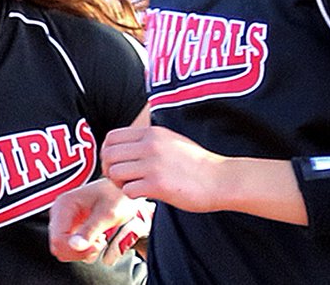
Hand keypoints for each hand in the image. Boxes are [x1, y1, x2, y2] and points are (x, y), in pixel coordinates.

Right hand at [48, 178, 137, 263]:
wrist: (122, 189)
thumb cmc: (116, 196)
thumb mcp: (107, 214)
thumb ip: (90, 230)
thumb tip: (74, 246)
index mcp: (64, 204)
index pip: (58, 239)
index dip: (76, 250)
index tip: (97, 246)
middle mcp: (59, 212)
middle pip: (58, 246)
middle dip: (79, 252)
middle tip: (100, 244)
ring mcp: (63, 219)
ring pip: (63, 249)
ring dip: (82, 252)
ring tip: (100, 241)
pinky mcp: (69, 225)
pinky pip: (69, 246)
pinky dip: (83, 249)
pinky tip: (96, 239)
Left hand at [101, 125, 225, 212]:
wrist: (221, 179)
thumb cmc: (197, 164)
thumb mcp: (171, 140)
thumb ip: (148, 141)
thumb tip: (125, 148)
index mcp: (152, 133)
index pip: (112, 137)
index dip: (108, 152)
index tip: (116, 164)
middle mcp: (150, 145)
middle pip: (109, 155)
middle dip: (109, 169)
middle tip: (120, 179)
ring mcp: (153, 165)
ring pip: (115, 172)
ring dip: (119, 184)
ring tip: (133, 187)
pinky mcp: (158, 185)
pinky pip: (128, 190)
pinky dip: (132, 195)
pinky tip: (144, 195)